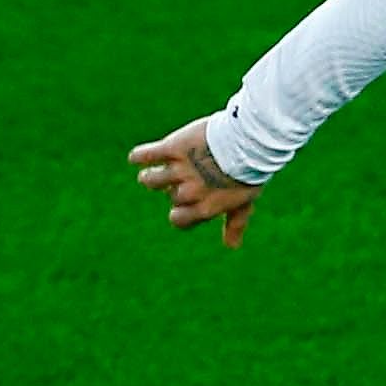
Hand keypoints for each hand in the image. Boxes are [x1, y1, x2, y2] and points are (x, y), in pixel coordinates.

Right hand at [129, 118, 259, 246]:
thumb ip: (235, 223)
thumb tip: (231, 246)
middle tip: (188, 171)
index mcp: (204, 208)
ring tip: (153, 169)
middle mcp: (189, 192)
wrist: (247, 140)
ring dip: (150, 176)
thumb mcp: (244, 201)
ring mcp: (179, 170)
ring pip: (151, 180)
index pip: (178, 220)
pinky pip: (146, 156)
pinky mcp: (172, 148)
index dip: (180, 211)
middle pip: (170, 196)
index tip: (187, 201)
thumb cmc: (249, 172)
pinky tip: (137, 158)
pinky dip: (139, 157)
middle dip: (174, 186)